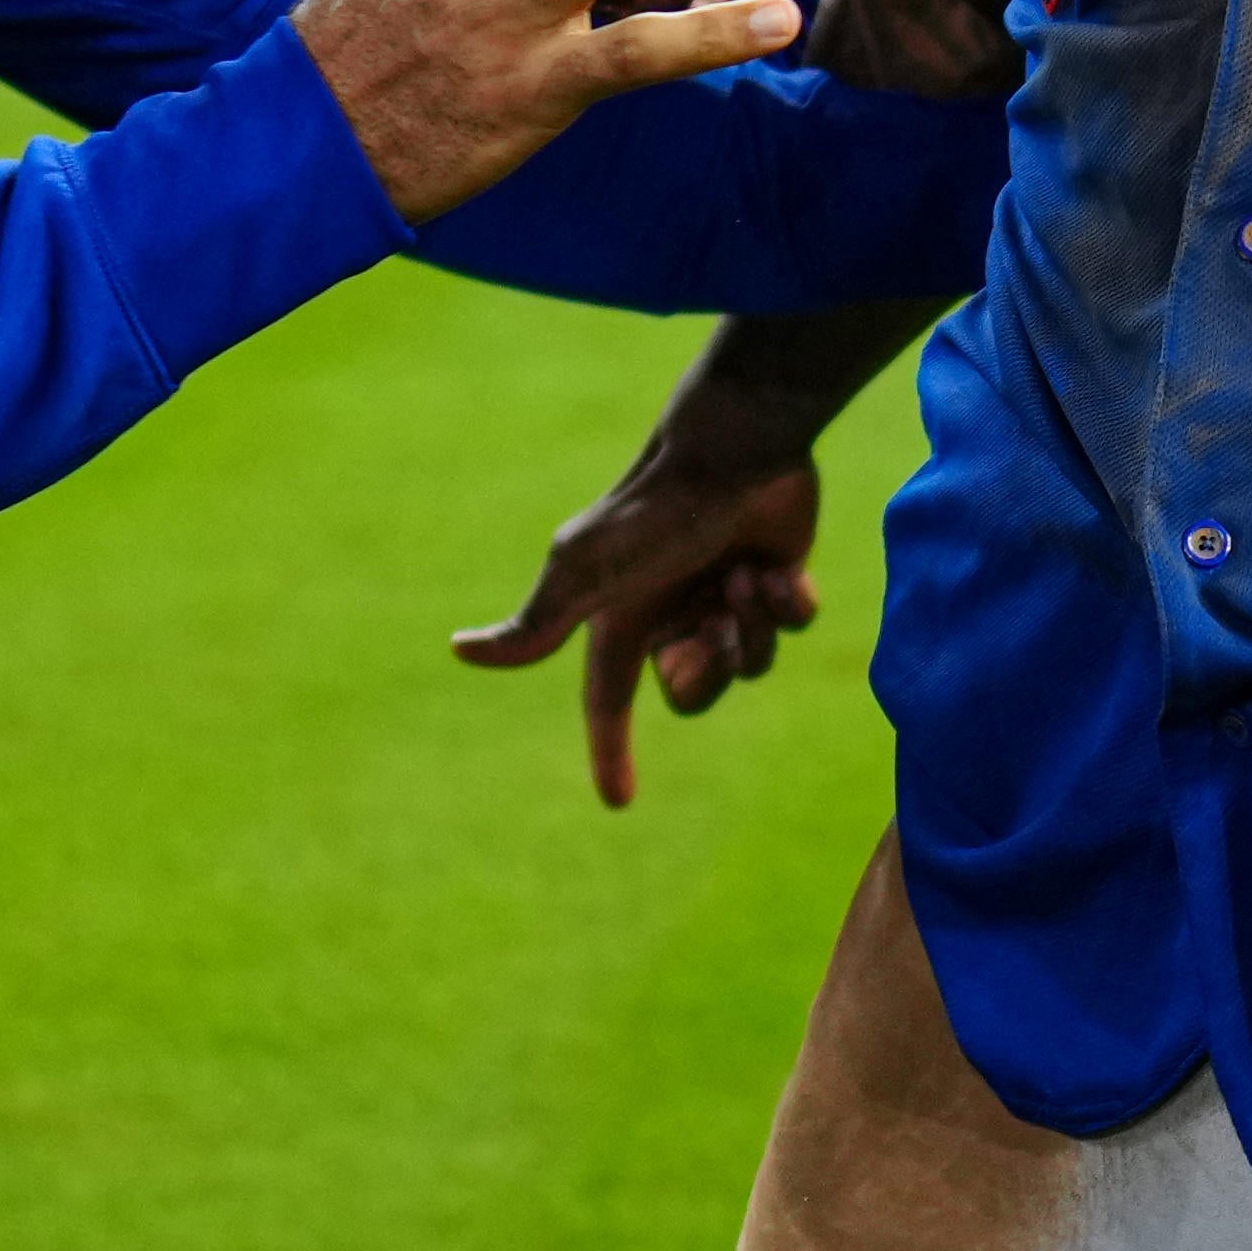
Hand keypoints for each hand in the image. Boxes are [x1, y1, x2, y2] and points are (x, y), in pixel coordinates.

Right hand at [447, 375, 841, 806]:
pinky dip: (788, 604)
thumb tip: (459, 650)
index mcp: (622, 617)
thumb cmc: (657, 512)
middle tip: (714, 622)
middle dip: (708, 669)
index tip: (619, 802)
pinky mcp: (775, 575)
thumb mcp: (586, 573)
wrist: (736, 448)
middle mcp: (671, 609)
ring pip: (751, 662)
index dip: (611, 750)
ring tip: (745, 579)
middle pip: (694, 692)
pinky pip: (793, 626)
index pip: (607, 698)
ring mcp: (724, 593)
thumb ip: (535, 624)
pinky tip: (777, 569)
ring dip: (751, 627)